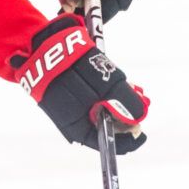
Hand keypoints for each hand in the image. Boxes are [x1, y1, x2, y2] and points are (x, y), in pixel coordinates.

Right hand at [11, 14, 149, 152]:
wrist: (45, 45)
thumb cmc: (73, 69)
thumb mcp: (107, 85)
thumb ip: (126, 102)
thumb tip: (140, 115)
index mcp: (78, 128)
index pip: (106, 143)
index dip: (128, 139)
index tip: (142, 132)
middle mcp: (74, 121)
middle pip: (106, 126)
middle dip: (126, 116)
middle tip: (141, 103)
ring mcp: (70, 106)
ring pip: (101, 110)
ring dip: (118, 102)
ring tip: (133, 91)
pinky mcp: (69, 91)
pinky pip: (93, 98)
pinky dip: (107, 93)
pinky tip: (117, 82)